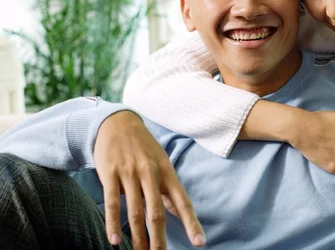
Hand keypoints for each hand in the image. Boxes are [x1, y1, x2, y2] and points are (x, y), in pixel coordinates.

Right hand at [94, 111, 205, 248]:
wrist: (117, 122)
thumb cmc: (143, 148)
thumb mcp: (161, 164)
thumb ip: (168, 190)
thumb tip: (181, 213)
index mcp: (167, 172)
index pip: (182, 202)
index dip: (191, 223)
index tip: (199, 242)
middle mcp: (151, 173)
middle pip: (157, 213)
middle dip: (159, 239)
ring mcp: (130, 173)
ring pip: (136, 212)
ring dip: (138, 237)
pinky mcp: (110, 174)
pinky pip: (112, 202)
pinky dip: (113, 223)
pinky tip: (114, 240)